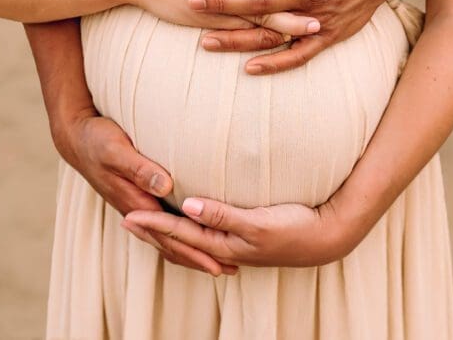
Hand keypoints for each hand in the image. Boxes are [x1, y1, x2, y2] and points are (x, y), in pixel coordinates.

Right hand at [52, 112, 238, 275]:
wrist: (76, 138)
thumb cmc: (97, 140)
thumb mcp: (117, 150)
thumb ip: (140, 169)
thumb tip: (165, 186)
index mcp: (135, 202)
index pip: (168, 235)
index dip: (193, 251)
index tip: (216, 264)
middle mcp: (136, 209)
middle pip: (170, 243)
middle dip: (198, 258)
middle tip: (228, 271)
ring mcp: (136, 205)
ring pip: (166, 237)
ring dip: (190, 250)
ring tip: (217, 261)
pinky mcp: (138, 196)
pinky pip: (162, 224)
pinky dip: (179, 235)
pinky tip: (192, 234)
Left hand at [121, 196, 356, 267]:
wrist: (325, 238)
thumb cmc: (294, 229)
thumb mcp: (257, 223)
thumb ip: (221, 214)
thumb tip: (187, 205)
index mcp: (223, 245)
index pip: (180, 233)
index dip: (153, 223)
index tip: (128, 215)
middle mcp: (225, 247)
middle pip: (180, 241)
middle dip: (153, 231)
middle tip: (126, 220)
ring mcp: (234, 245)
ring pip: (192, 241)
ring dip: (169, 233)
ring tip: (149, 224)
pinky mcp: (245, 237)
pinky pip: (207, 238)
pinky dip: (190, 234)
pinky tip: (190, 226)